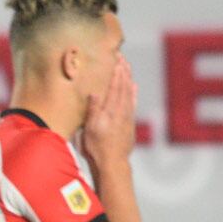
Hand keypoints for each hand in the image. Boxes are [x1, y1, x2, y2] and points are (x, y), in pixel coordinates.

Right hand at [82, 56, 136, 170]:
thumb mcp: (88, 130)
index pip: (114, 86)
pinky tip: (133, 86)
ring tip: (126, 67)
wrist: (113, 164)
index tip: (115, 58)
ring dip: (128, 78)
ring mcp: (126, 117)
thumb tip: (94, 93)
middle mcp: (120, 111)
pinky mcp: (129, 123)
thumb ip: (92, 111)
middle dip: (123, 71)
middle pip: (123, 86)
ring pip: (129, 92)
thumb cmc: (96, 149)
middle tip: (122, 57)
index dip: (115, 71)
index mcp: (109, 111)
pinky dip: (133, 92)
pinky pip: (132, 103)